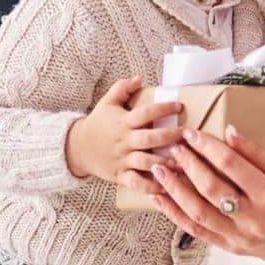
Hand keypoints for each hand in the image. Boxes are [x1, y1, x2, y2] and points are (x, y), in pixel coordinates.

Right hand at [64, 76, 184, 193]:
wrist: (77, 148)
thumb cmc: (98, 124)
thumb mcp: (107, 102)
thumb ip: (122, 88)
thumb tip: (139, 78)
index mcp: (124, 122)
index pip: (145, 113)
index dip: (162, 108)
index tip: (179, 106)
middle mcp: (125, 141)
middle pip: (149, 138)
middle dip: (169, 137)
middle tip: (187, 135)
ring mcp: (123, 159)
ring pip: (146, 162)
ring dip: (165, 163)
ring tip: (184, 163)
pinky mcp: (120, 175)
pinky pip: (136, 182)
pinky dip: (150, 186)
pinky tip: (166, 187)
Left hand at [150, 125, 264, 264]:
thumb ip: (256, 153)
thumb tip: (229, 132)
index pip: (231, 165)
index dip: (208, 147)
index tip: (192, 134)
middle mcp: (251, 217)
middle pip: (211, 188)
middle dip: (188, 165)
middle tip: (174, 148)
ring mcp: (239, 235)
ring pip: (198, 212)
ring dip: (174, 190)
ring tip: (159, 172)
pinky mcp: (231, 247)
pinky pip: (197, 232)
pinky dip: (176, 215)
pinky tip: (162, 200)